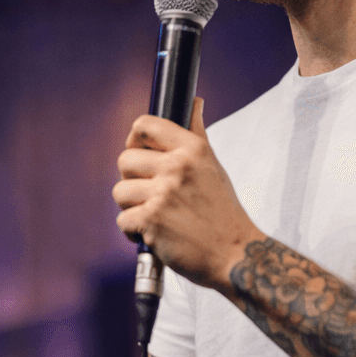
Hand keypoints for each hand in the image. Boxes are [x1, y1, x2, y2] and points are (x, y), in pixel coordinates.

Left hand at [112, 97, 263, 290]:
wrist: (236, 255)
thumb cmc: (223, 211)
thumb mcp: (213, 165)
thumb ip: (197, 133)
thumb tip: (194, 101)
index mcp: (192, 148)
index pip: (144, 125)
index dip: (134, 139)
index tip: (139, 153)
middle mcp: (176, 166)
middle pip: (124, 159)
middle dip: (132, 179)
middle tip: (150, 194)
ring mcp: (163, 193)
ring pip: (120, 191)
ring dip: (132, 207)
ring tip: (154, 216)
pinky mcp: (152, 221)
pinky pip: (123, 220)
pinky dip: (134, 232)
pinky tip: (154, 235)